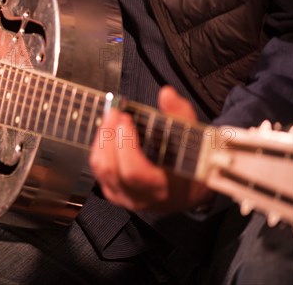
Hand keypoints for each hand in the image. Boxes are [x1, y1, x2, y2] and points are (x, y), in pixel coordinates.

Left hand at [89, 86, 213, 211]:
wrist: (186, 193)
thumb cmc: (190, 165)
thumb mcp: (194, 141)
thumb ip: (180, 115)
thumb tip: (166, 93)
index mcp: (161, 189)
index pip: (134, 172)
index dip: (125, 145)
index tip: (125, 120)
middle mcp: (138, 198)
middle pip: (111, 169)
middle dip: (109, 136)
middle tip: (115, 113)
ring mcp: (122, 197)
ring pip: (100, 168)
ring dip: (102, 139)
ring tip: (111, 118)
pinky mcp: (112, 192)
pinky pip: (98, 170)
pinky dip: (100, 147)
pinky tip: (108, 131)